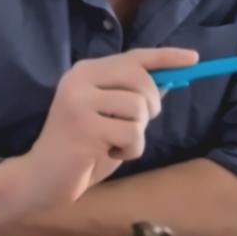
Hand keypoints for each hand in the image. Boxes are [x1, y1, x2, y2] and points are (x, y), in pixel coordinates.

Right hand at [18, 47, 197, 205]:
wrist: (41, 178)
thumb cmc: (80, 147)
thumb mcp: (109, 116)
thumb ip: (132, 97)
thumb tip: (170, 80)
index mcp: (85, 72)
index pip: (133, 57)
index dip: (166, 57)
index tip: (195, 58)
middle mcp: (80, 80)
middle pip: (141, 80)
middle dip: (151, 105)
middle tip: (137, 125)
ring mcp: (79, 102)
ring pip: (139, 109)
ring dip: (137, 134)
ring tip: (114, 143)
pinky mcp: (84, 128)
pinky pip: (132, 135)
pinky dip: (130, 150)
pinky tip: (108, 154)